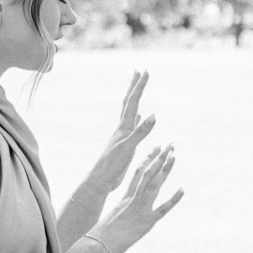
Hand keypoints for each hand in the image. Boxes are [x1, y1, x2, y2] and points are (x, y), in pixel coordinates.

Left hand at [88, 71, 155, 193]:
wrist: (99, 181)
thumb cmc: (111, 167)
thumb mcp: (127, 148)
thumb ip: (140, 132)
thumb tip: (153, 115)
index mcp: (123, 128)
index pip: (132, 102)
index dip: (139, 87)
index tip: (145, 71)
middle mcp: (122, 129)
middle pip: (129, 102)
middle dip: (135, 87)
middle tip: (140, 71)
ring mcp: (123, 136)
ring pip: (131, 113)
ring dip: (136, 100)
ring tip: (138, 90)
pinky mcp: (125, 145)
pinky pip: (134, 127)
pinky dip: (139, 119)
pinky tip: (141, 117)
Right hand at [91, 143, 183, 252]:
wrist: (97, 244)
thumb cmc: (102, 234)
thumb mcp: (115, 218)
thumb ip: (123, 212)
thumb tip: (126, 212)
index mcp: (126, 197)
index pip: (138, 173)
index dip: (149, 159)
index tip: (157, 147)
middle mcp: (134, 199)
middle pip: (148, 174)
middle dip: (160, 158)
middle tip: (171, 144)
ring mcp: (140, 209)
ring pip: (154, 185)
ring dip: (165, 170)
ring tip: (174, 156)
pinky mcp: (146, 222)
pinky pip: (162, 209)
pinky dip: (173, 199)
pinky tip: (182, 189)